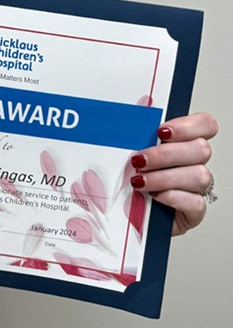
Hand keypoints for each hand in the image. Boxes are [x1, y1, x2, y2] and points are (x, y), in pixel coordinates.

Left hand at [130, 112, 217, 235]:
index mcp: (183, 142)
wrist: (123, 214)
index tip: (161, 131)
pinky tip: (155, 196)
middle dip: (165, 155)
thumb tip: (133, 113)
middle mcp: (194, 163)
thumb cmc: (125, 179)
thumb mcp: (126, 152)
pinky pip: (196, 203)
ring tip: (139, 181)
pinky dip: (173, 197)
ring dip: (164, 177)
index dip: (188, 125)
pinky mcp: (194, 212)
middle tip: (139, 161)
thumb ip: (136, 134)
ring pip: (199, 176)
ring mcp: (197, 188)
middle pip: (201, 150)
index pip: (204, 124)